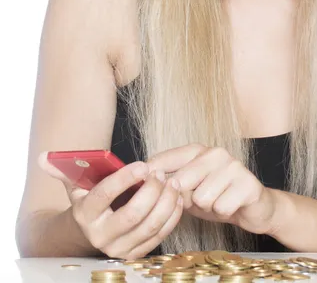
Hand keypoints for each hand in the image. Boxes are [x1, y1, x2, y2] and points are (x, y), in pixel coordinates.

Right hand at [38, 151, 183, 258]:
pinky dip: (172, 215)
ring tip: (172, 181)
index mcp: (85, 214)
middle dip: (151, 191)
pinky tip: (177, 197)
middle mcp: (101, 236)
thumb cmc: (87, 201)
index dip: (125, 179)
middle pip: (132, 214)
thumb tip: (44, 156)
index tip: (143, 164)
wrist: (88, 233)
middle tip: (161, 173)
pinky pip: (160, 235)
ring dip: (166, 202)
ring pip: (149, 225)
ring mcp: (119, 248)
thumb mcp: (74, 186)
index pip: (105, 196)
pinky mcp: (135, 253)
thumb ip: (63, 169)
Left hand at [146, 144, 277, 234]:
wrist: (254, 208)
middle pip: (182, 182)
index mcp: (198, 150)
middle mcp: (215, 153)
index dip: (152, 177)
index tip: (146, 188)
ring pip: (202, 198)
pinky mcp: (247, 183)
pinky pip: (221, 207)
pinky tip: (231, 205)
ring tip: (218, 201)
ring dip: (208, 208)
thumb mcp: (189, 190)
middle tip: (202, 200)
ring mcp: (233, 165)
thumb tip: (148, 182)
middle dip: (188, 199)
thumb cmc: (217, 197)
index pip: (164, 159)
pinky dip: (224, 212)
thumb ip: (172, 184)